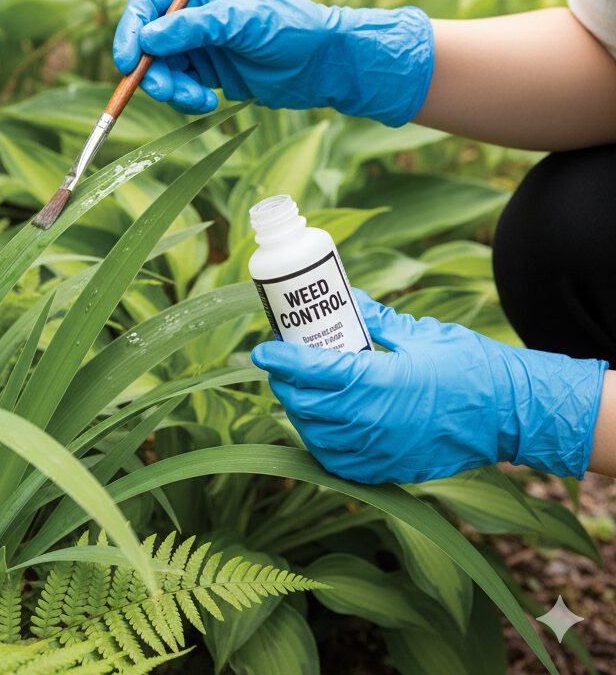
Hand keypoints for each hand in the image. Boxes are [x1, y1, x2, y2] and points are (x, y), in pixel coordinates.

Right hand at [112, 0, 434, 126]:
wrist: (323, 64)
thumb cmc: (289, 28)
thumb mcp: (242, 22)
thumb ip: (194, 27)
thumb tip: (148, 37)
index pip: (147, 3)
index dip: (131, 31)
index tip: (128, 62)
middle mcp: (190, 15)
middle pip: (145, 42)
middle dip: (150, 70)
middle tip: (165, 90)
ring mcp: (196, 46)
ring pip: (159, 70)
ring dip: (170, 89)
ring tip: (199, 99)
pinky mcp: (206, 74)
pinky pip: (177, 88)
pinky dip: (185, 99)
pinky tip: (210, 103)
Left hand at [250, 287, 608, 484]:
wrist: (509, 414)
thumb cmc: (468, 367)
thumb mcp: (419, 333)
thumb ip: (377, 320)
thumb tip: (349, 301)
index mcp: (377, 381)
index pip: (311, 370)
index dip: (280, 360)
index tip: (262, 350)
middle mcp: (371, 421)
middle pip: (305, 405)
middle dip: (283, 384)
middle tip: (279, 366)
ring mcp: (379, 451)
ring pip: (315, 436)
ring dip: (298, 414)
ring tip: (296, 392)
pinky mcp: (389, 470)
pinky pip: (339, 463)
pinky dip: (320, 444)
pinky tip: (318, 426)